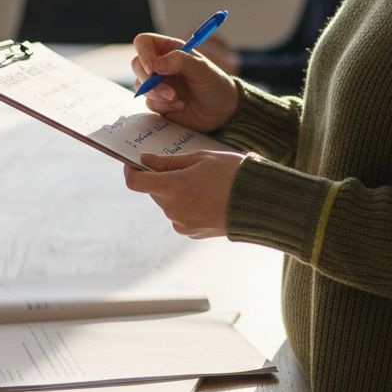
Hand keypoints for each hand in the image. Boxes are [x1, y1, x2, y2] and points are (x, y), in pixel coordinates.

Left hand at [123, 151, 246, 237]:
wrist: (260, 203)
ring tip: (204, 185)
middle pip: (155, 191)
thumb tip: (145, 161)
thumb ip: (168, 161)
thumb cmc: (232, 174)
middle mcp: (172, 209)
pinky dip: (187, 206)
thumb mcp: (200, 158)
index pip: (136, 182)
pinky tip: (208, 199)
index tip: (136, 163)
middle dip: (163, 179)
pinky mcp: (191, 232)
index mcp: (172, 187)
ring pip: (168, 203)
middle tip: (187, 170)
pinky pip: (180, 215)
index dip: (131, 171)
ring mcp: (181, 223)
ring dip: (177, 193)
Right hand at [131, 32, 239, 132]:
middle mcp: (161, 65)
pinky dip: (163, 106)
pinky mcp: (159, 102)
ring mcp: (158, 84)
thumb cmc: (216, 85)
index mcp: (170, 50)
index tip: (152, 68)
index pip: (144, 42)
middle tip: (168, 92)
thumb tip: (155, 65)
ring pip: (140, 86)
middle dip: (148, 80)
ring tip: (178, 99)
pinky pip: (149, 103)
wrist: (222, 112)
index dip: (143, 53)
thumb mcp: (203, 69)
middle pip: (136, 65)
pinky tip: (180, 106)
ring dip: (157, 94)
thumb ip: (180, 61)